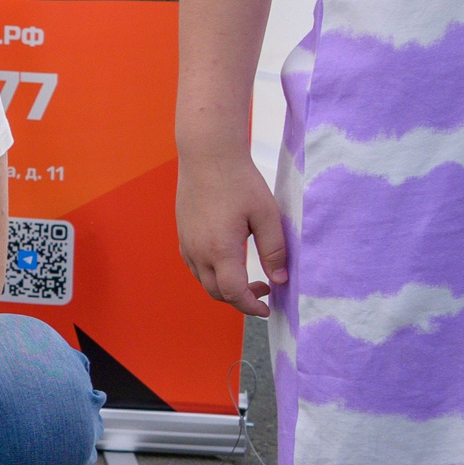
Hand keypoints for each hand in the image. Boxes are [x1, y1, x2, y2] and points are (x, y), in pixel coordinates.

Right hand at [176, 148, 286, 317]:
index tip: (267, 307)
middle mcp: (198, 252)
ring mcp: (187, 244)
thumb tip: (280, 279)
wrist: (207, 156)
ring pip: (204, 281)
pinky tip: (228, 260)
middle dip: (240, 299)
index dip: (251, 306)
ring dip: (225, 288)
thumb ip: (274, 250)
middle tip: (264, 289)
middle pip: (216, 293)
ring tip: (248, 277)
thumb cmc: (239, 182)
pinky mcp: (182, 236)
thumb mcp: (266, 215)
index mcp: (220, 249)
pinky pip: (195, 266)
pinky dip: (212, 274)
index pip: (234, 293)